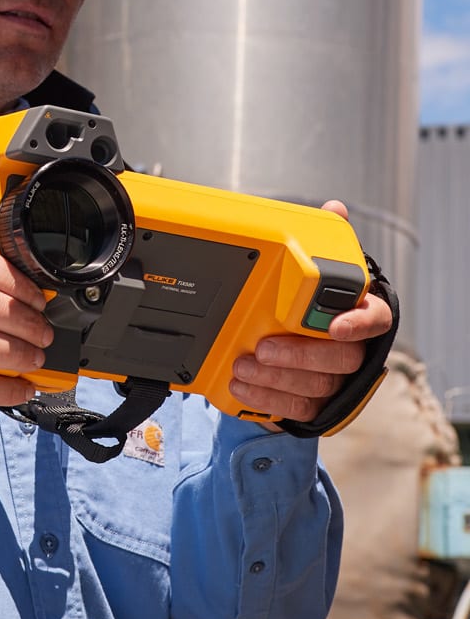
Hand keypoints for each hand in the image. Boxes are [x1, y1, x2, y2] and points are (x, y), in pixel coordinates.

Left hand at [229, 199, 393, 427]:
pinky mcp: (315, 405)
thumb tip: (335, 210)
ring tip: (242, 365)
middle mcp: (352, 350)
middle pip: (343, 358)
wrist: (286, 346)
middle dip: (301, 354)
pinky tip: (241, 386)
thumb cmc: (304, 305)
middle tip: (264, 346)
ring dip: (277, 378)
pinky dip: (267, 399)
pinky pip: (298, 408)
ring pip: (317, 385)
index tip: (335, 325)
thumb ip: (323, 243)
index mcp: (357, 315)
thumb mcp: (309, 271)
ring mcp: (336, 381)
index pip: (376, 319)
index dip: (360, 323)